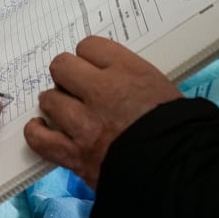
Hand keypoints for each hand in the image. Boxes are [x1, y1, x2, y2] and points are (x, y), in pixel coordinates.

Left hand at [23, 36, 180, 189]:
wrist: (178, 172)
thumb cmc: (181, 130)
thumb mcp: (162, 90)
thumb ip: (134, 80)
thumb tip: (117, 81)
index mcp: (127, 72)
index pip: (89, 46)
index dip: (90, 57)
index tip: (94, 68)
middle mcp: (100, 92)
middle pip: (62, 66)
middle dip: (67, 75)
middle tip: (77, 88)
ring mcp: (84, 124)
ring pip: (49, 99)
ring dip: (55, 104)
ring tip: (66, 111)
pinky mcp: (75, 154)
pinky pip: (40, 138)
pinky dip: (37, 132)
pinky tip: (42, 128)